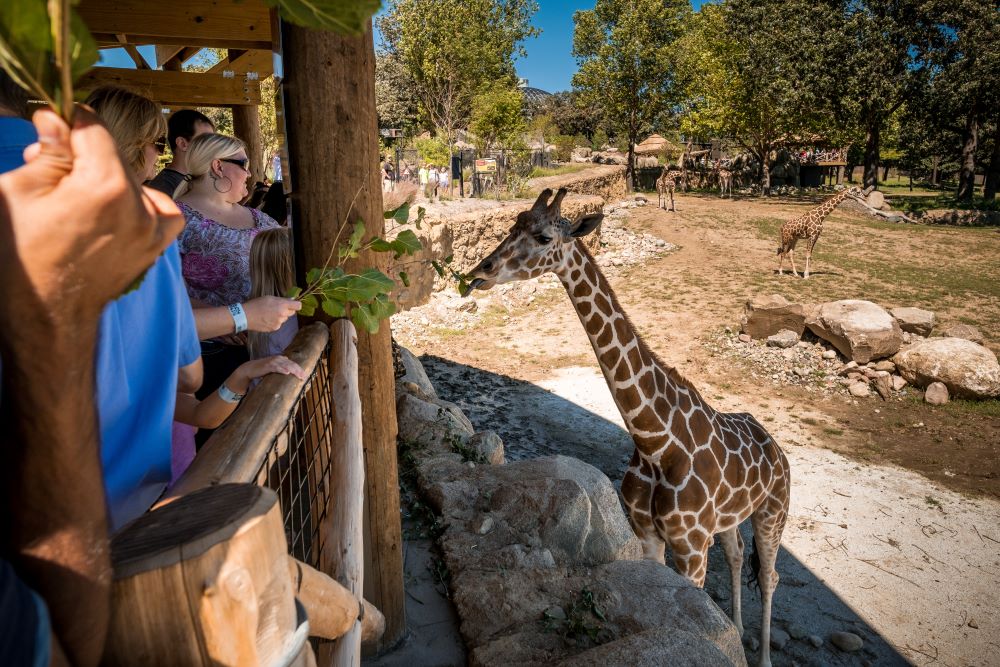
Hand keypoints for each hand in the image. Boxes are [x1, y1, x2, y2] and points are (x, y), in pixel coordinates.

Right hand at [0, 108, 182, 324]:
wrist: (45, 315)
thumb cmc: (22, 257)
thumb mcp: (18, 192)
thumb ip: (48, 151)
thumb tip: (56, 118)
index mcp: (104, 184)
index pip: (92, 126)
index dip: (67, 121)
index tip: (51, 126)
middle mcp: (138, 203)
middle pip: (110, 154)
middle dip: (80, 156)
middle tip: (49, 175)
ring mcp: (153, 227)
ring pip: (130, 180)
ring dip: (106, 181)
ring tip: (76, 204)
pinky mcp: (157, 244)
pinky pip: (161, 209)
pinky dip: (141, 204)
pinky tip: (115, 212)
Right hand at [228, 355, 305, 393]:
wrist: (250, 368)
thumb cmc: (263, 369)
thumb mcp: (274, 367)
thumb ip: (281, 367)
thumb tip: (289, 370)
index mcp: (281, 359)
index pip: (293, 364)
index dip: (299, 369)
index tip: (305, 375)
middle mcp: (278, 358)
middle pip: (291, 364)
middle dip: (299, 371)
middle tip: (304, 377)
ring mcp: (273, 361)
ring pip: (286, 365)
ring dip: (294, 371)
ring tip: (299, 375)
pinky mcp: (268, 366)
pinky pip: (277, 367)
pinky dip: (282, 369)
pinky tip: (287, 372)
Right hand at [243, 296, 301, 332]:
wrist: (245, 316)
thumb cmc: (256, 304)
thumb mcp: (269, 298)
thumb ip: (282, 299)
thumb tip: (292, 299)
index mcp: (282, 305)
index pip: (298, 306)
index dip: (296, 304)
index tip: (292, 304)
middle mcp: (282, 315)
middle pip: (292, 313)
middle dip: (287, 310)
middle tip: (277, 308)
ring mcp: (279, 323)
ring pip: (285, 319)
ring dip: (281, 316)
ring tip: (269, 314)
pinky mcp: (275, 328)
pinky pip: (279, 324)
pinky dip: (275, 322)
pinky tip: (267, 319)